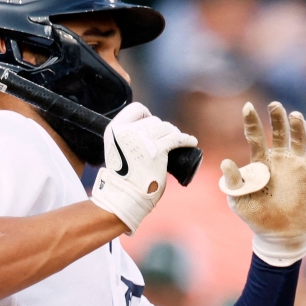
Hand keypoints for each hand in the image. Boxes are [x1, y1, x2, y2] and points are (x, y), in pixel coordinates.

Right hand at [91, 102, 197, 234]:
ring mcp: (142, 139)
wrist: (126, 196)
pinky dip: (186, 139)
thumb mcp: (117, 149)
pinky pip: (177, 138)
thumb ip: (126, 135)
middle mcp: (126, 131)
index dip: (147, 116)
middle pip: (153, 119)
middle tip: (164, 142)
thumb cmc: (125, 176)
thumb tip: (148, 126)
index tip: (152, 127)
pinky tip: (191, 142)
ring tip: (175, 143)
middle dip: (161, 128)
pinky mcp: (156, 150)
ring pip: (166, 127)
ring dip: (173, 133)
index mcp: (114, 129)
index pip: (137, 108)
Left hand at [221, 102, 305, 265]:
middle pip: (278, 132)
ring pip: (298, 138)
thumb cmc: (256, 215)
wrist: (279, 234)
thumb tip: (225, 162)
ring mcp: (294, 164)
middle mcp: (277, 159)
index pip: (254, 137)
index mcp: (259, 162)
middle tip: (274, 105)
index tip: (247, 106)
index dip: (251, 122)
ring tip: (295, 115)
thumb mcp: (239, 199)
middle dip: (277, 117)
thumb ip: (233, 181)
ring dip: (297, 126)